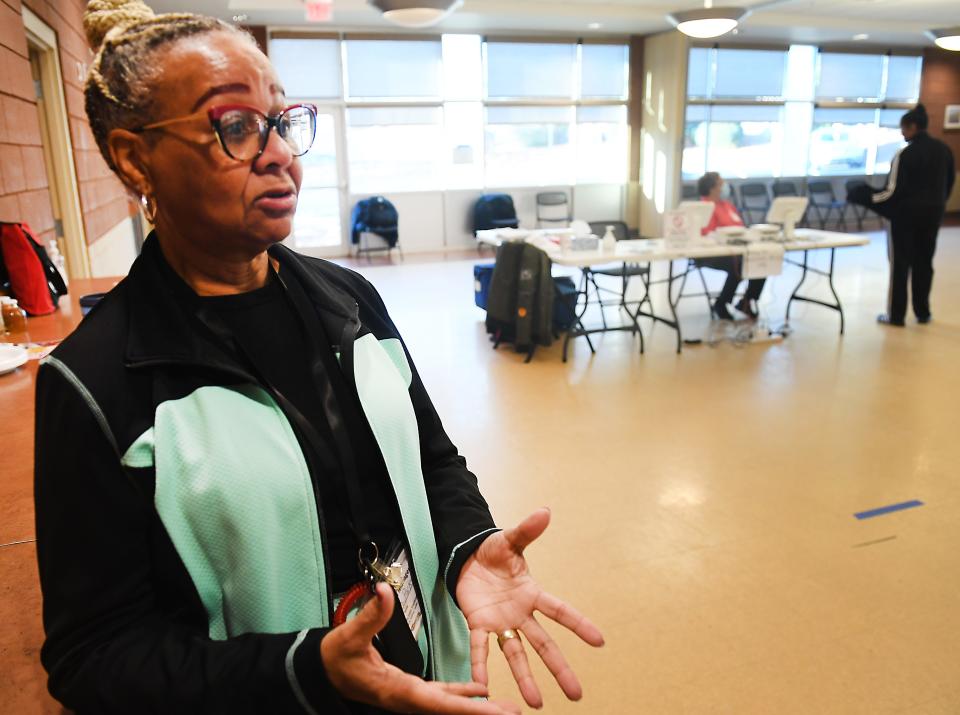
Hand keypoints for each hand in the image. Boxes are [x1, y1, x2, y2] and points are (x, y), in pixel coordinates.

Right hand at [321, 582, 519, 713]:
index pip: (437, 701)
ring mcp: (410, 698)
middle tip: (514, 713)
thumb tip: (383, 590)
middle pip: (450, 710)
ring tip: (507, 708)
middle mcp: (407, 700)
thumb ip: (371, 615)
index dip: (466, 706)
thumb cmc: (335, 657)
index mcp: (397, 690)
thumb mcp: (349, 636)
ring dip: (477, 708)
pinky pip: (442, 696)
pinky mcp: (410, 691)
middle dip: (482, 713)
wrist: (322, 673)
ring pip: (449, 706)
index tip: (492, 709)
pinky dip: (462, 696)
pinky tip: (480, 693)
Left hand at [456, 508, 604, 708]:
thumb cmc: (493, 552)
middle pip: (544, 644)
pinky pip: (480, 648)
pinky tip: (482, 687)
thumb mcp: (509, 539)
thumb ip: (526, 530)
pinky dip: (480, 667)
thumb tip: (544, 511)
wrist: (467, 558)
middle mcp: (520, 614)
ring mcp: (500, 623)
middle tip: (576, 695)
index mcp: (532, 593)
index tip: (600, 641)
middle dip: (560, 669)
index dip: (579, 624)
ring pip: (515, 654)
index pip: (560, 611)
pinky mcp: (478, 624)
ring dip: (525, 678)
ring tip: (536, 703)